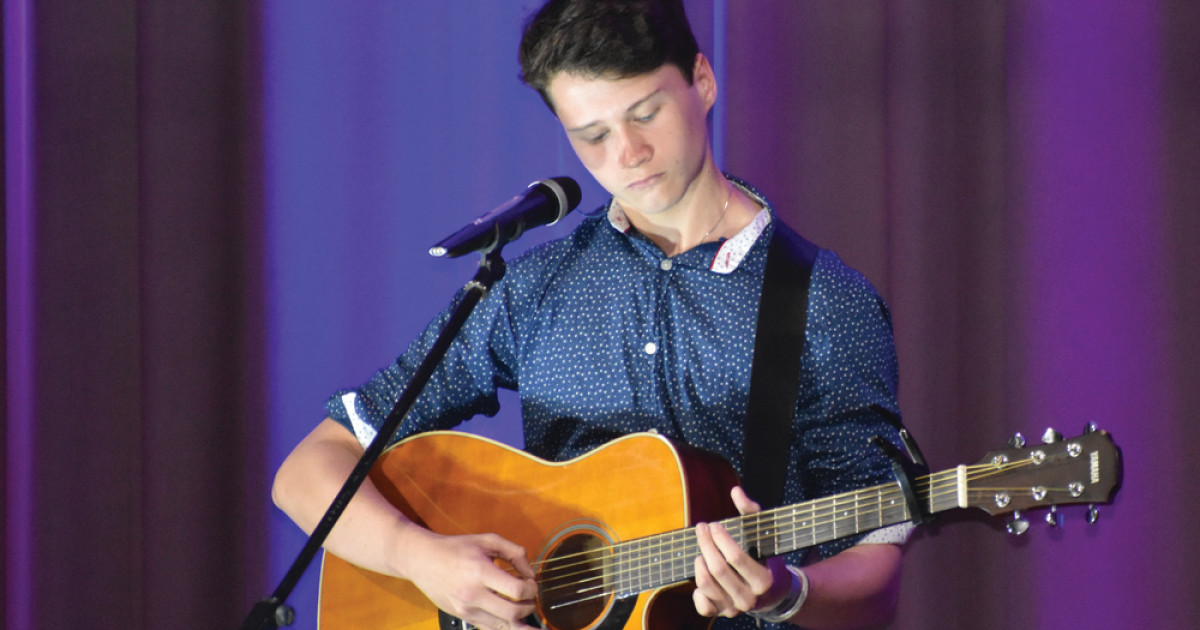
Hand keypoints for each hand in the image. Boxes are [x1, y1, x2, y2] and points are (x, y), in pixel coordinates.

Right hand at [403, 528, 538, 629]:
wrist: (422, 560)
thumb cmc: (454, 548)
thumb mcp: (487, 540)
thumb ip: (514, 552)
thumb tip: (530, 572)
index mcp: (480, 572)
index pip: (516, 590)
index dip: (531, 589)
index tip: (532, 583)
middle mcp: (472, 594)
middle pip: (512, 613)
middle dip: (529, 607)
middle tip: (531, 598)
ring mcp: (466, 609)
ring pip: (502, 626)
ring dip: (520, 621)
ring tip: (526, 611)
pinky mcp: (463, 617)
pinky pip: (489, 629)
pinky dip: (505, 627)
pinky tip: (514, 623)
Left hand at [692, 487, 791, 618]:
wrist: (773, 592)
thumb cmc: (766, 558)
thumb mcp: (764, 536)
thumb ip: (751, 512)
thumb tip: (735, 491)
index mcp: (763, 579)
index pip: (736, 557)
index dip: (720, 538)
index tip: (713, 525)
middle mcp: (749, 598)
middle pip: (718, 569)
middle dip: (706, 545)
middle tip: (701, 528)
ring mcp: (735, 608)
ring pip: (706, 584)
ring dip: (699, 563)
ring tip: (702, 551)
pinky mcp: (723, 613)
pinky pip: (703, 607)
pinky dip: (697, 592)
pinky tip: (702, 573)